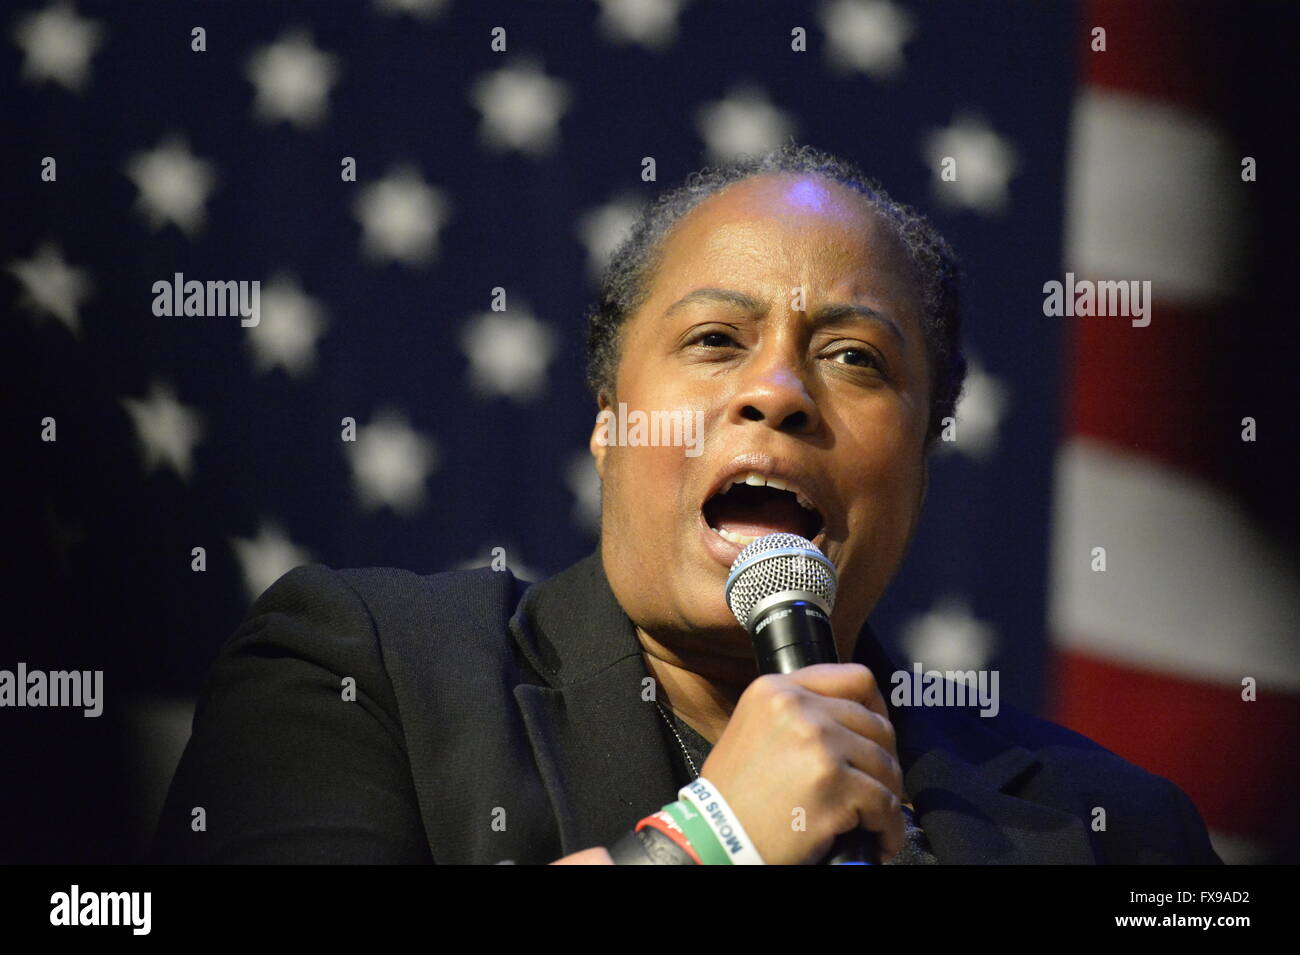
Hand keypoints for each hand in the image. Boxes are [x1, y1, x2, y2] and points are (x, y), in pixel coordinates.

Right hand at [696, 662, 904, 864]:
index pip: (855, 679)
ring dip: (886, 796)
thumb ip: (794, 714)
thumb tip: (845, 722)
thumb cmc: (733, 796)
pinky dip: (888, 828)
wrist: (717, 838)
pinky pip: (885, 804)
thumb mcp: (751, 728)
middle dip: (883, 761)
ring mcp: (820, 743)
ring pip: (886, 765)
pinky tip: (878, 840)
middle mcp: (799, 708)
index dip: (876, 709)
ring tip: (875, 819)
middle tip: (875, 788)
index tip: (877, 736)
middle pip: (876, 725)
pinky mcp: (835, 784)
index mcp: (777, 689)